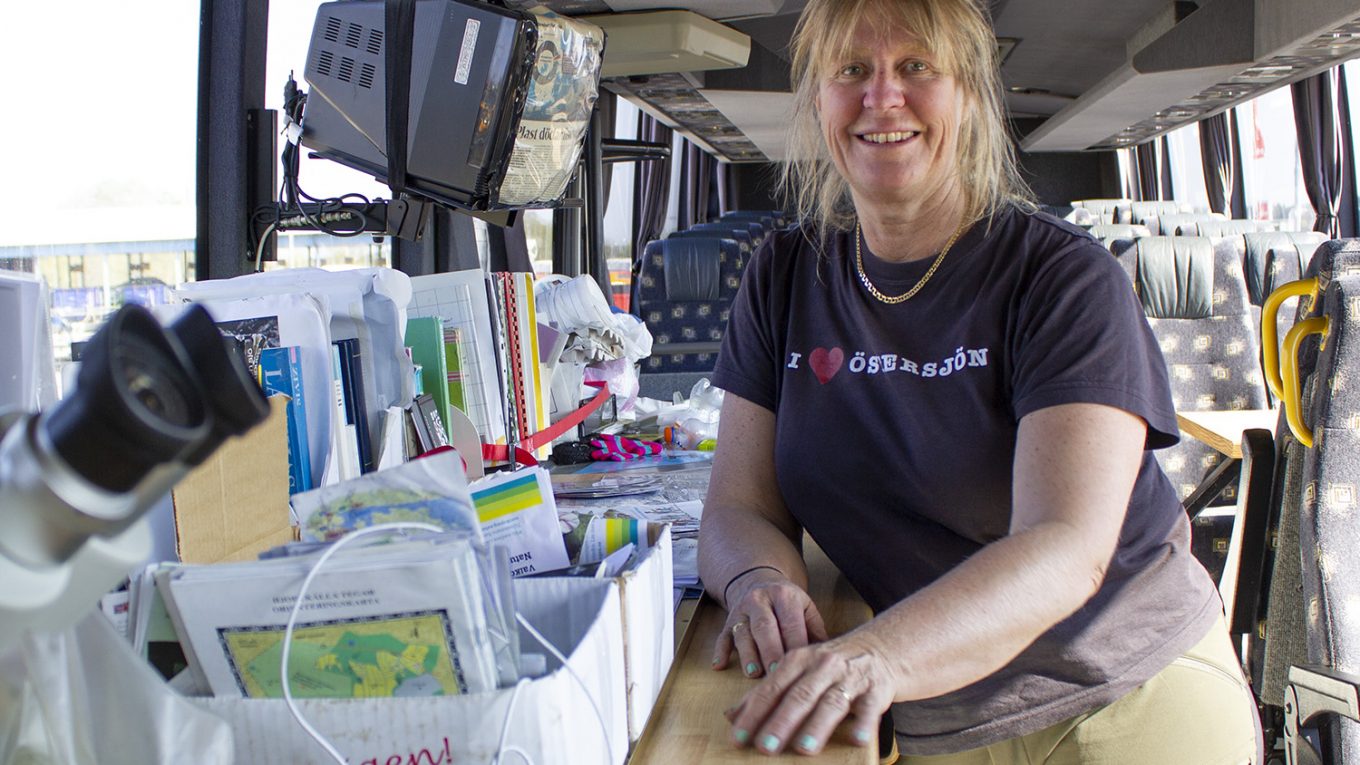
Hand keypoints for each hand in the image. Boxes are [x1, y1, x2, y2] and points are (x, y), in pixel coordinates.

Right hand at [713, 570, 827, 678]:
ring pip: (742, 633)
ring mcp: (741, 611)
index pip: (790, 623)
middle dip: (770, 650)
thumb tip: (828, 657)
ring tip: (753, 673)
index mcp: (784, 596)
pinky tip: (719, 665)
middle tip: (776, 672)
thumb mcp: (806, 607)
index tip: (801, 665)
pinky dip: (720, 651)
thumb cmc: (787, 602)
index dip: (795, 644)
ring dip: (747, 654)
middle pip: (764, 627)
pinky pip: (722, 636)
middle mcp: (759, 601)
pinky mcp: (728, 622)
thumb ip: (817, 630)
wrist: (758, 581)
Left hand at [724, 634, 894, 755]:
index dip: (753, 713)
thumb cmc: (829, 665)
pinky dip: (863, 723)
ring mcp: (850, 677)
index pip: (771, 689)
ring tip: (804, 748)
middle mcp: (822, 666)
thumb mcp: (796, 669)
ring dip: (817, 726)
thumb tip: (730, 715)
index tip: (738, 737)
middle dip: (781, 722)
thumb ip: (766, 691)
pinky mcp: (875, 689)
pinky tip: (856, 739)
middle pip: (799, 696)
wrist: (878, 647)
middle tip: (765, 747)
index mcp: (798, 661)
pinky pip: (869, 708)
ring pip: (831, 702)